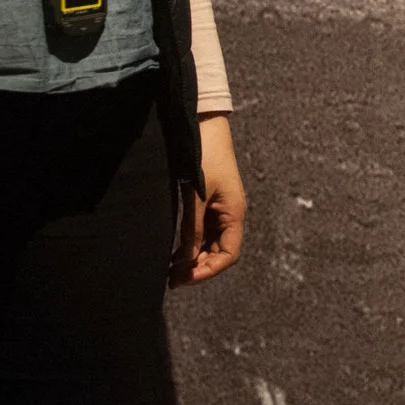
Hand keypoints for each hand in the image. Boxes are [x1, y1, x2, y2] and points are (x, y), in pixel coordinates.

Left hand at [173, 113, 245, 285]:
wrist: (204, 125)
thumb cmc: (204, 157)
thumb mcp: (196, 197)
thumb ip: (192, 229)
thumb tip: (187, 260)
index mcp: (234, 213)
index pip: (228, 254)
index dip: (209, 270)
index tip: (184, 277)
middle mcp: (230, 214)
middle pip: (219, 252)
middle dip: (198, 267)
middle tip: (172, 278)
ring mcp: (220, 208)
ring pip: (210, 243)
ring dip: (193, 257)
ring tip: (170, 269)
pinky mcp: (209, 201)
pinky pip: (202, 230)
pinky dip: (190, 243)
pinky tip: (174, 251)